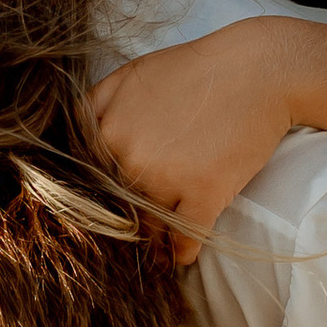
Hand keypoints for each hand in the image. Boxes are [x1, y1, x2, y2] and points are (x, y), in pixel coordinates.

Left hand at [88, 21, 296, 248]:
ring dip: (155, 242)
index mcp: (107, 131)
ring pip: (150, 227)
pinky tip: (182, 257)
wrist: (258, 70)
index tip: (108, 210)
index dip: (100, 198)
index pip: (91, 182)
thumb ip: (94, 106)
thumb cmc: (194, 69)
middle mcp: (130, 157)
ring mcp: (167, 179)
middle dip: (126, 222)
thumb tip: (69, 140)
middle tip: (132, 235)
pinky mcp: (204, 194)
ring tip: (158, 250)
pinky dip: (183, 253)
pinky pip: (185, 240)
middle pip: (119, 207)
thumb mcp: (130, 76)